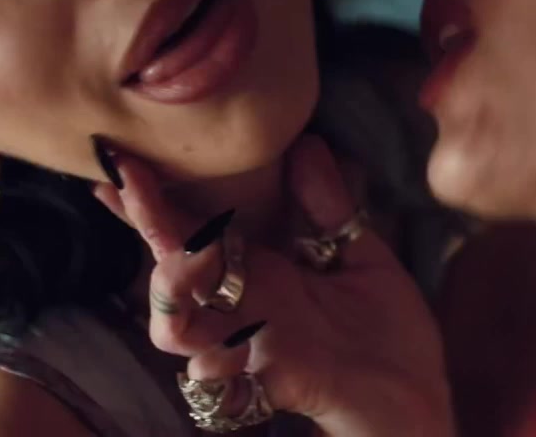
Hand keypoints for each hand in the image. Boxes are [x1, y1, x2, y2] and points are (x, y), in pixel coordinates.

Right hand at [92, 135, 454, 436]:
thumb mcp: (361, 253)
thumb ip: (329, 205)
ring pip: (177, 325)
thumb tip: (306, 143)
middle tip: (133, 187)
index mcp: (261, 270)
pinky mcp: (272, 378)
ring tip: (184, 256)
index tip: (120, 161)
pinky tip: (213, 346)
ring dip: (172, 291)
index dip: (155, 200)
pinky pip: (222, 373)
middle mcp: (244, 304)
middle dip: (150, 227)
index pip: (195, 229)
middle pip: (173, 267)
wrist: (416, 392)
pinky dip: (212, 358)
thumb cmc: (385, 327)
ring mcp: (251, 343)